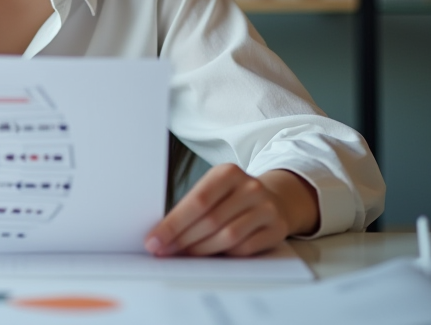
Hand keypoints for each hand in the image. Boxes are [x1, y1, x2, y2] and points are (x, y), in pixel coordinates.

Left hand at [144, 165, 319, 256]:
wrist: (275, 199)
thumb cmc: (233, 198)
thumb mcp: (214, 190)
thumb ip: (192, 207)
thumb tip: (161, 235)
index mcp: (228, 173)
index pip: (197, 201)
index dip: (174, 224)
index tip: (154, 240)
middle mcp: (249, 188)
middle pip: (211, 220)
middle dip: (183, 240)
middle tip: (164, 251)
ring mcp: (266, 208)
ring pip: (228, 236)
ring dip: (201, 250)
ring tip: (184, 255)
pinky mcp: (276, 228)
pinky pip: (246, 248)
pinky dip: (225, 255)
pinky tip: (211, 257)